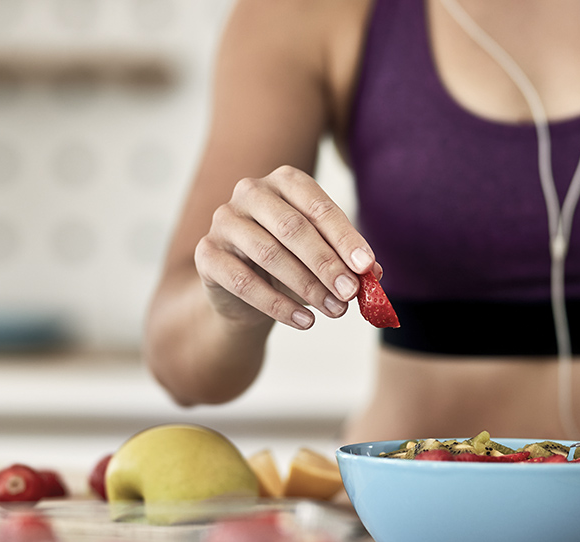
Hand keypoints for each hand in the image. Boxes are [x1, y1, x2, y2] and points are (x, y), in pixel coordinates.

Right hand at [193, 165, 377, 329]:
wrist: (242, 293)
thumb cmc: (290, 264)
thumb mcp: (322, 259)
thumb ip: (347, 262)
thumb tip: (374, 274)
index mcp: (284, 182)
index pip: (317, 206)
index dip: (345, 237)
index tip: (367, 267)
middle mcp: (250, 192)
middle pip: (292, 227)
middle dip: (326, 262)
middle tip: (350, 293)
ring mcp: (224, 220)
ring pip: (268, 253)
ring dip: (306, 286)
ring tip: (335, 311)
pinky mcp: (206, 253)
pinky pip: (242, 281)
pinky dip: (277, 305)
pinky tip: (304, 321)